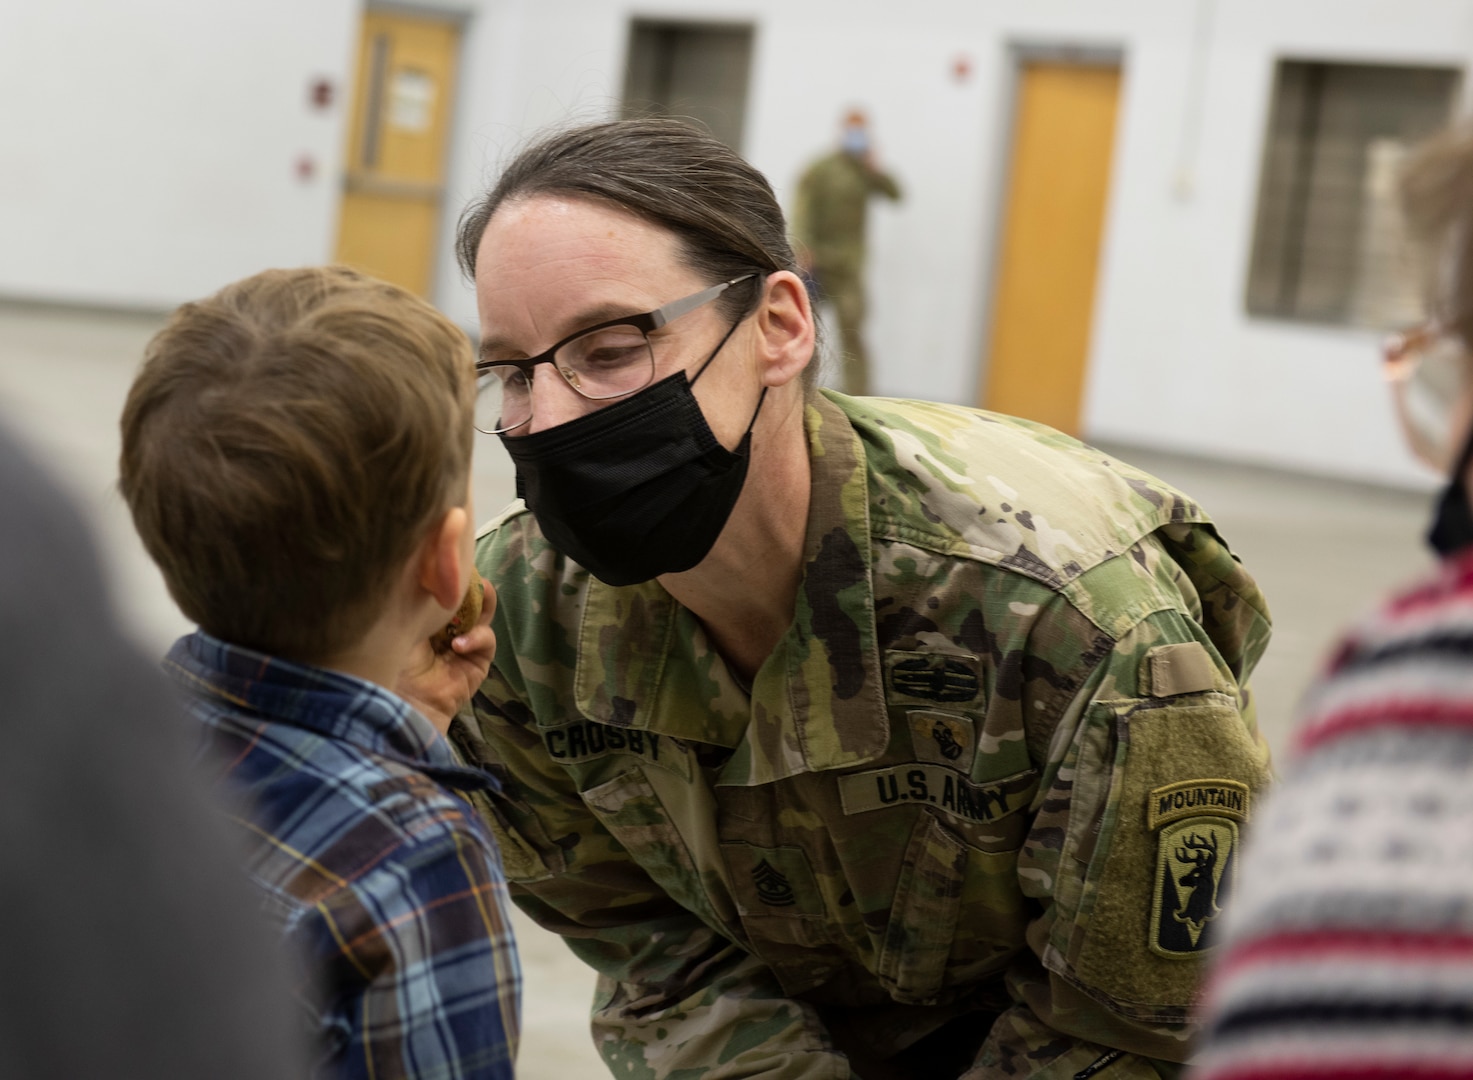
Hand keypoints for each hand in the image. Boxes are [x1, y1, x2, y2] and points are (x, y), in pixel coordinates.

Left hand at [395, 581, 497, 733]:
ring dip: (482, 601)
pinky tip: (458, 645)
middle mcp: (446, 627)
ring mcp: (465, 643)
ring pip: (484, 612)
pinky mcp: (478, 662)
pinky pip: (487, 640)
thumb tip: (427, 568)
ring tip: (477, 593)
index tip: (446, 560)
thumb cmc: (391, 661)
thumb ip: (417, 598)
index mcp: (425, 616)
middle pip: (467, 595)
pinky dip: (477, 637)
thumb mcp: (400, 621)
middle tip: (468, 571)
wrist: (400, 702)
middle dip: (470, 581)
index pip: (444, 587)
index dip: (448, 573)